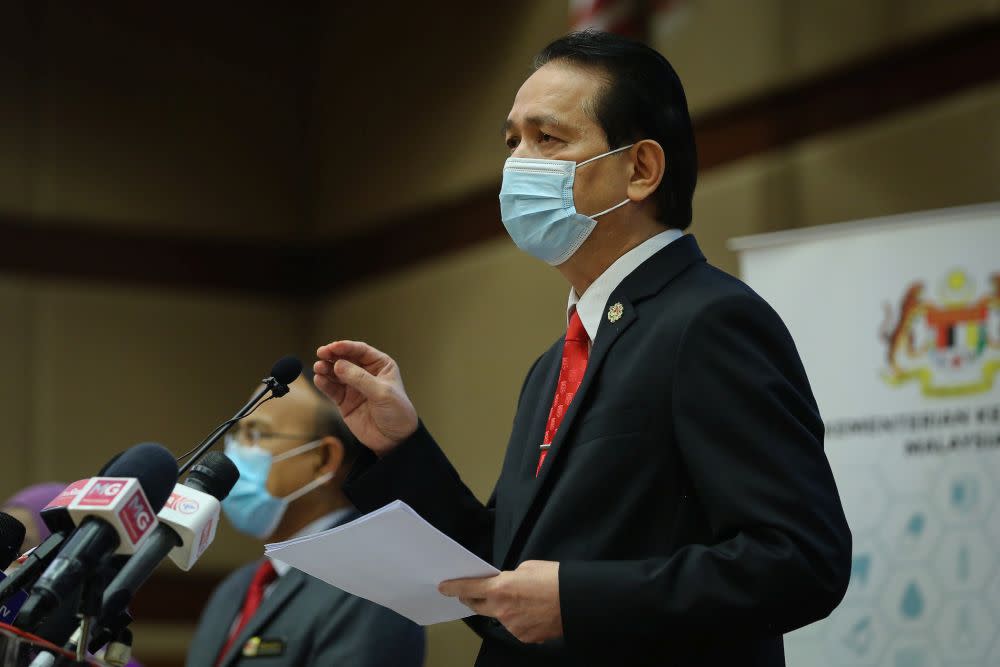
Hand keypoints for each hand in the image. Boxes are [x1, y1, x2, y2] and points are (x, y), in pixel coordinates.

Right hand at [314, 340, 417, 455]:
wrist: (395, 440)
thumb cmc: (397, 412)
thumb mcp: (382, 393)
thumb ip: (360, 379)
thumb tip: (338, 365)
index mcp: (380, 365)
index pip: (360, 351)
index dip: (346, 347)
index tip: (332, 347)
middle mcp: (365, 373)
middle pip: (345, 359)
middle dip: (332, 355)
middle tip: (321, 353)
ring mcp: (354, 387)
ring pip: (335, 373)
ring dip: (326, 368)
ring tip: (318, 367)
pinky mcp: (344, 401)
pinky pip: (332, 389)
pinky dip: (324, 383)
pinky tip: (319, 379)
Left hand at [439, 560, 562, 643]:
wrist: (576, 600)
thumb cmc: (553, 579)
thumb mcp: (527, 567)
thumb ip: (509, 577)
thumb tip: (506, 585)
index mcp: (500, 588)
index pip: (469, 588)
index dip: (454, 587)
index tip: (443, 587)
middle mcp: (502, 610)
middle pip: (477, 606)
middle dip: (473, 598)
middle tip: (472, 593)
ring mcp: (512, 626)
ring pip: (499, 617)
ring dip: (502, 609)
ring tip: (521, 599)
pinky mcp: (525, 637)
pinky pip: (515, 627)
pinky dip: (518, 620)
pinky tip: (532, 612)